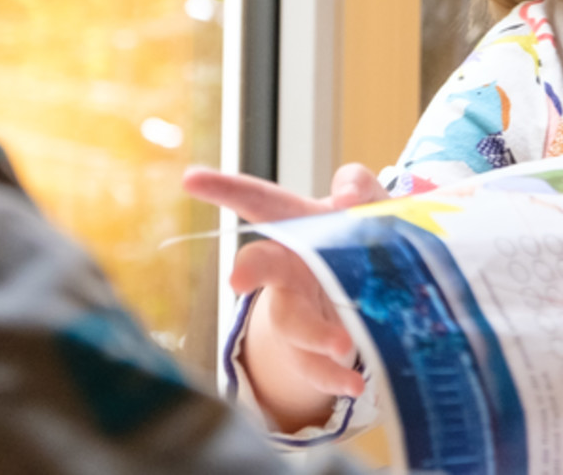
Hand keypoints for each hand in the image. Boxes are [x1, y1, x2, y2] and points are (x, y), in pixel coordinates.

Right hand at [182, 163, 387, 430]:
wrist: (372, 296)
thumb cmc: (362, 240)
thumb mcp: (369, 206)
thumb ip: (359, 186)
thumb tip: (345, 195)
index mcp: (298, 226)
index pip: (260, 201)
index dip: (225, 188)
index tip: (190, 178)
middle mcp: (287, 268)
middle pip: (261, 264)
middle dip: (250, 269)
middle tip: (239, 277)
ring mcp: (295, 309)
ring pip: (291, 321)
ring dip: (315, 333)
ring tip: (342, 345)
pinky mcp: (311, 349)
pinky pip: (315, 366)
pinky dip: (334, 376)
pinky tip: (353, 384)